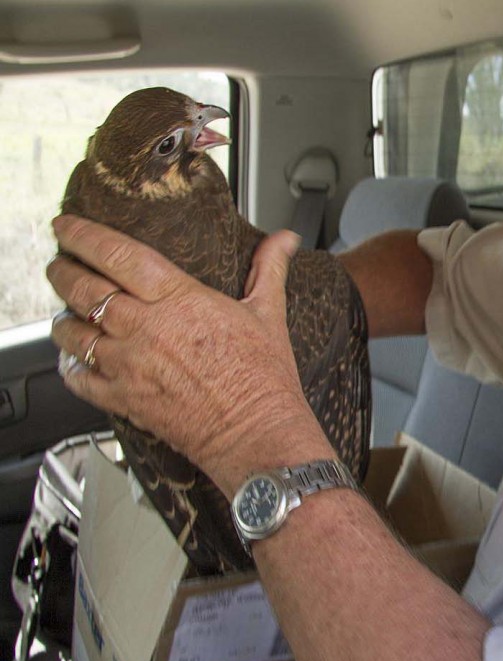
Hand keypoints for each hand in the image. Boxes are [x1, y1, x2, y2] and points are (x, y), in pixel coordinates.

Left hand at [48, 215, 313, 483]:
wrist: (257, 433)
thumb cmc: (264, 378)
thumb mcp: (269, 313)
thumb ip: (269, 268)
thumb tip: (285, 240)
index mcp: (179, 300)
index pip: (117, 255)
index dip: (83, 235)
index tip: (68, 227)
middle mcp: (146, 328)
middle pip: (83, 289)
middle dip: (63, 272)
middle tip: (61, 264)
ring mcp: (129, 365)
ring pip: (73, 332)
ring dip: (64, 319)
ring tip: (67, 313)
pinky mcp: (123, 399)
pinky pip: (78, 378)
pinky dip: (70, 365)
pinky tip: (76, 359)